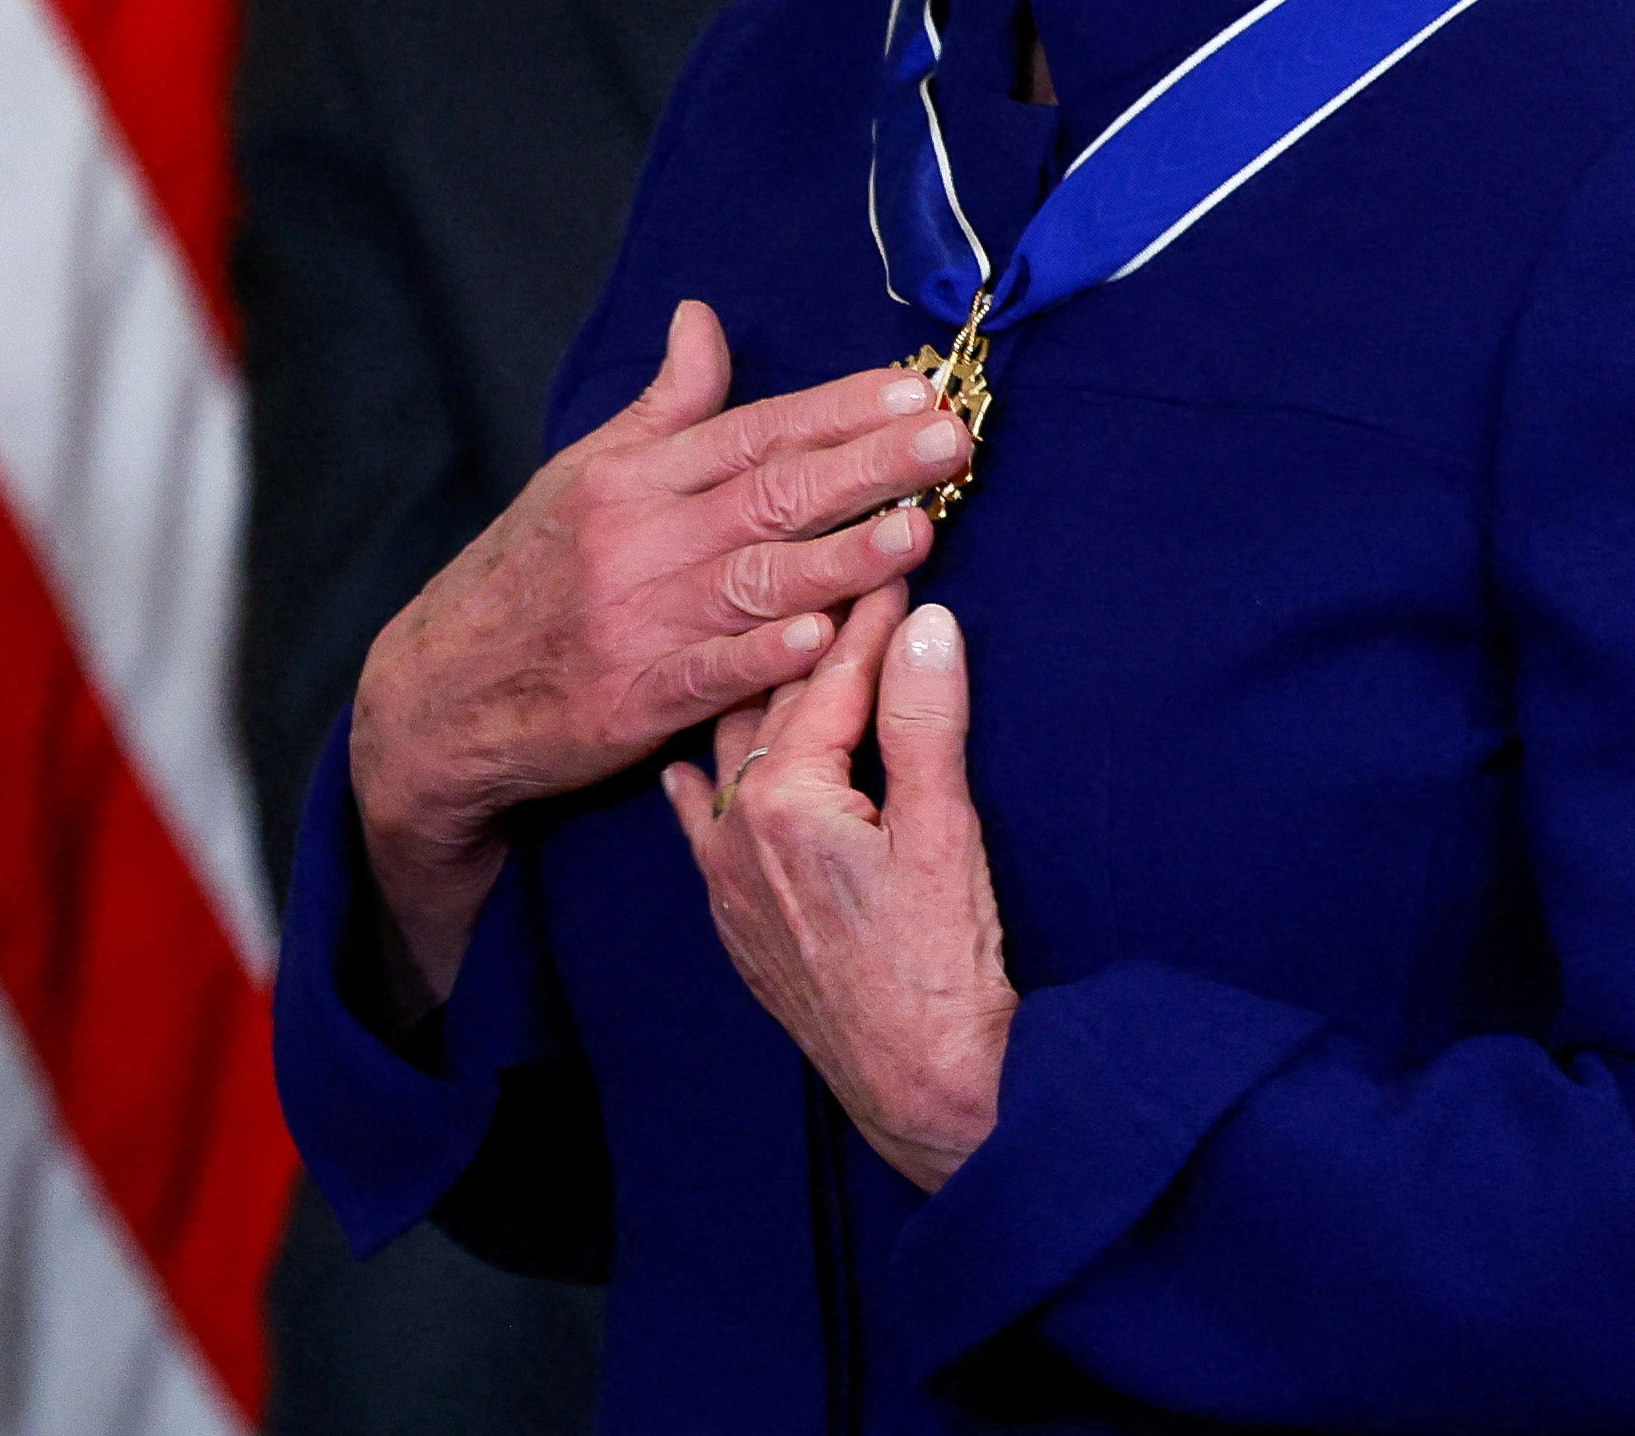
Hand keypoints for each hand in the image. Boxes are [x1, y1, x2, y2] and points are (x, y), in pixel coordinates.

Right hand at [349, 304, 964, 1002]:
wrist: (437, 692)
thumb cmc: (528, 573)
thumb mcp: (583, 474)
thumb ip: (661, 407)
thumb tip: (703, 319)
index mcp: (630, 479)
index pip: (751, 432)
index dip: (836, 409)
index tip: (914, 388)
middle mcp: (636, 541)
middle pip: (768, 495)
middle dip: (867, 466)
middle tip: (950, 440)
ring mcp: (635, 622)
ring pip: (753, 581)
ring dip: (840, 556)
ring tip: (918, 529)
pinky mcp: (630, 701)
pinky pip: (709, 675)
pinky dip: (764, 655)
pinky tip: (824, 634)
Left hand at [664, 590, 1014, 1191]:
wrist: (918, 1086)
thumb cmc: (938, 968)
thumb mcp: (944, 831)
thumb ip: (926, 720)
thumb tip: (924, 622)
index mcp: (787, 802)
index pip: (830, 678)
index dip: (867, 609)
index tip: (893, 548)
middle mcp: (738, 833)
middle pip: (777, 706)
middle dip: (816, 639)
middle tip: (846, 573)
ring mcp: (729, 879)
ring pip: (733, 756)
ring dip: (765, 699)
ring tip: (783, 643)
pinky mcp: (737, 917)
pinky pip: (702, 826)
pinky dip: (705, 784)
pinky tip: (690, 768)